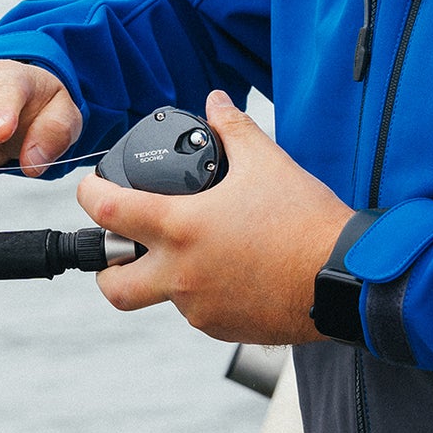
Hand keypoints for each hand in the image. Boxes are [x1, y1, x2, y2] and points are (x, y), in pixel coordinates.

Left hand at [76, 91, 352, 344]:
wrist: (343, 275)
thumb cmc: (306, 222)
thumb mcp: (267, 163)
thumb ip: (234, 128)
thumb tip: (217, 103)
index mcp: (180, 228)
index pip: (106, 212)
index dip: (89, 194)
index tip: (94, 188)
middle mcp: (181, 274)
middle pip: (112, 284)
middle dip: (108, 267)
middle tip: (126, 247)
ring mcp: (199, 308)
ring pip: (161, 298)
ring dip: (167, 277)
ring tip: (202, 252)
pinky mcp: (223, 328)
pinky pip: (197, 313)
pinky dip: (203, 294)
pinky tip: (232, 273)